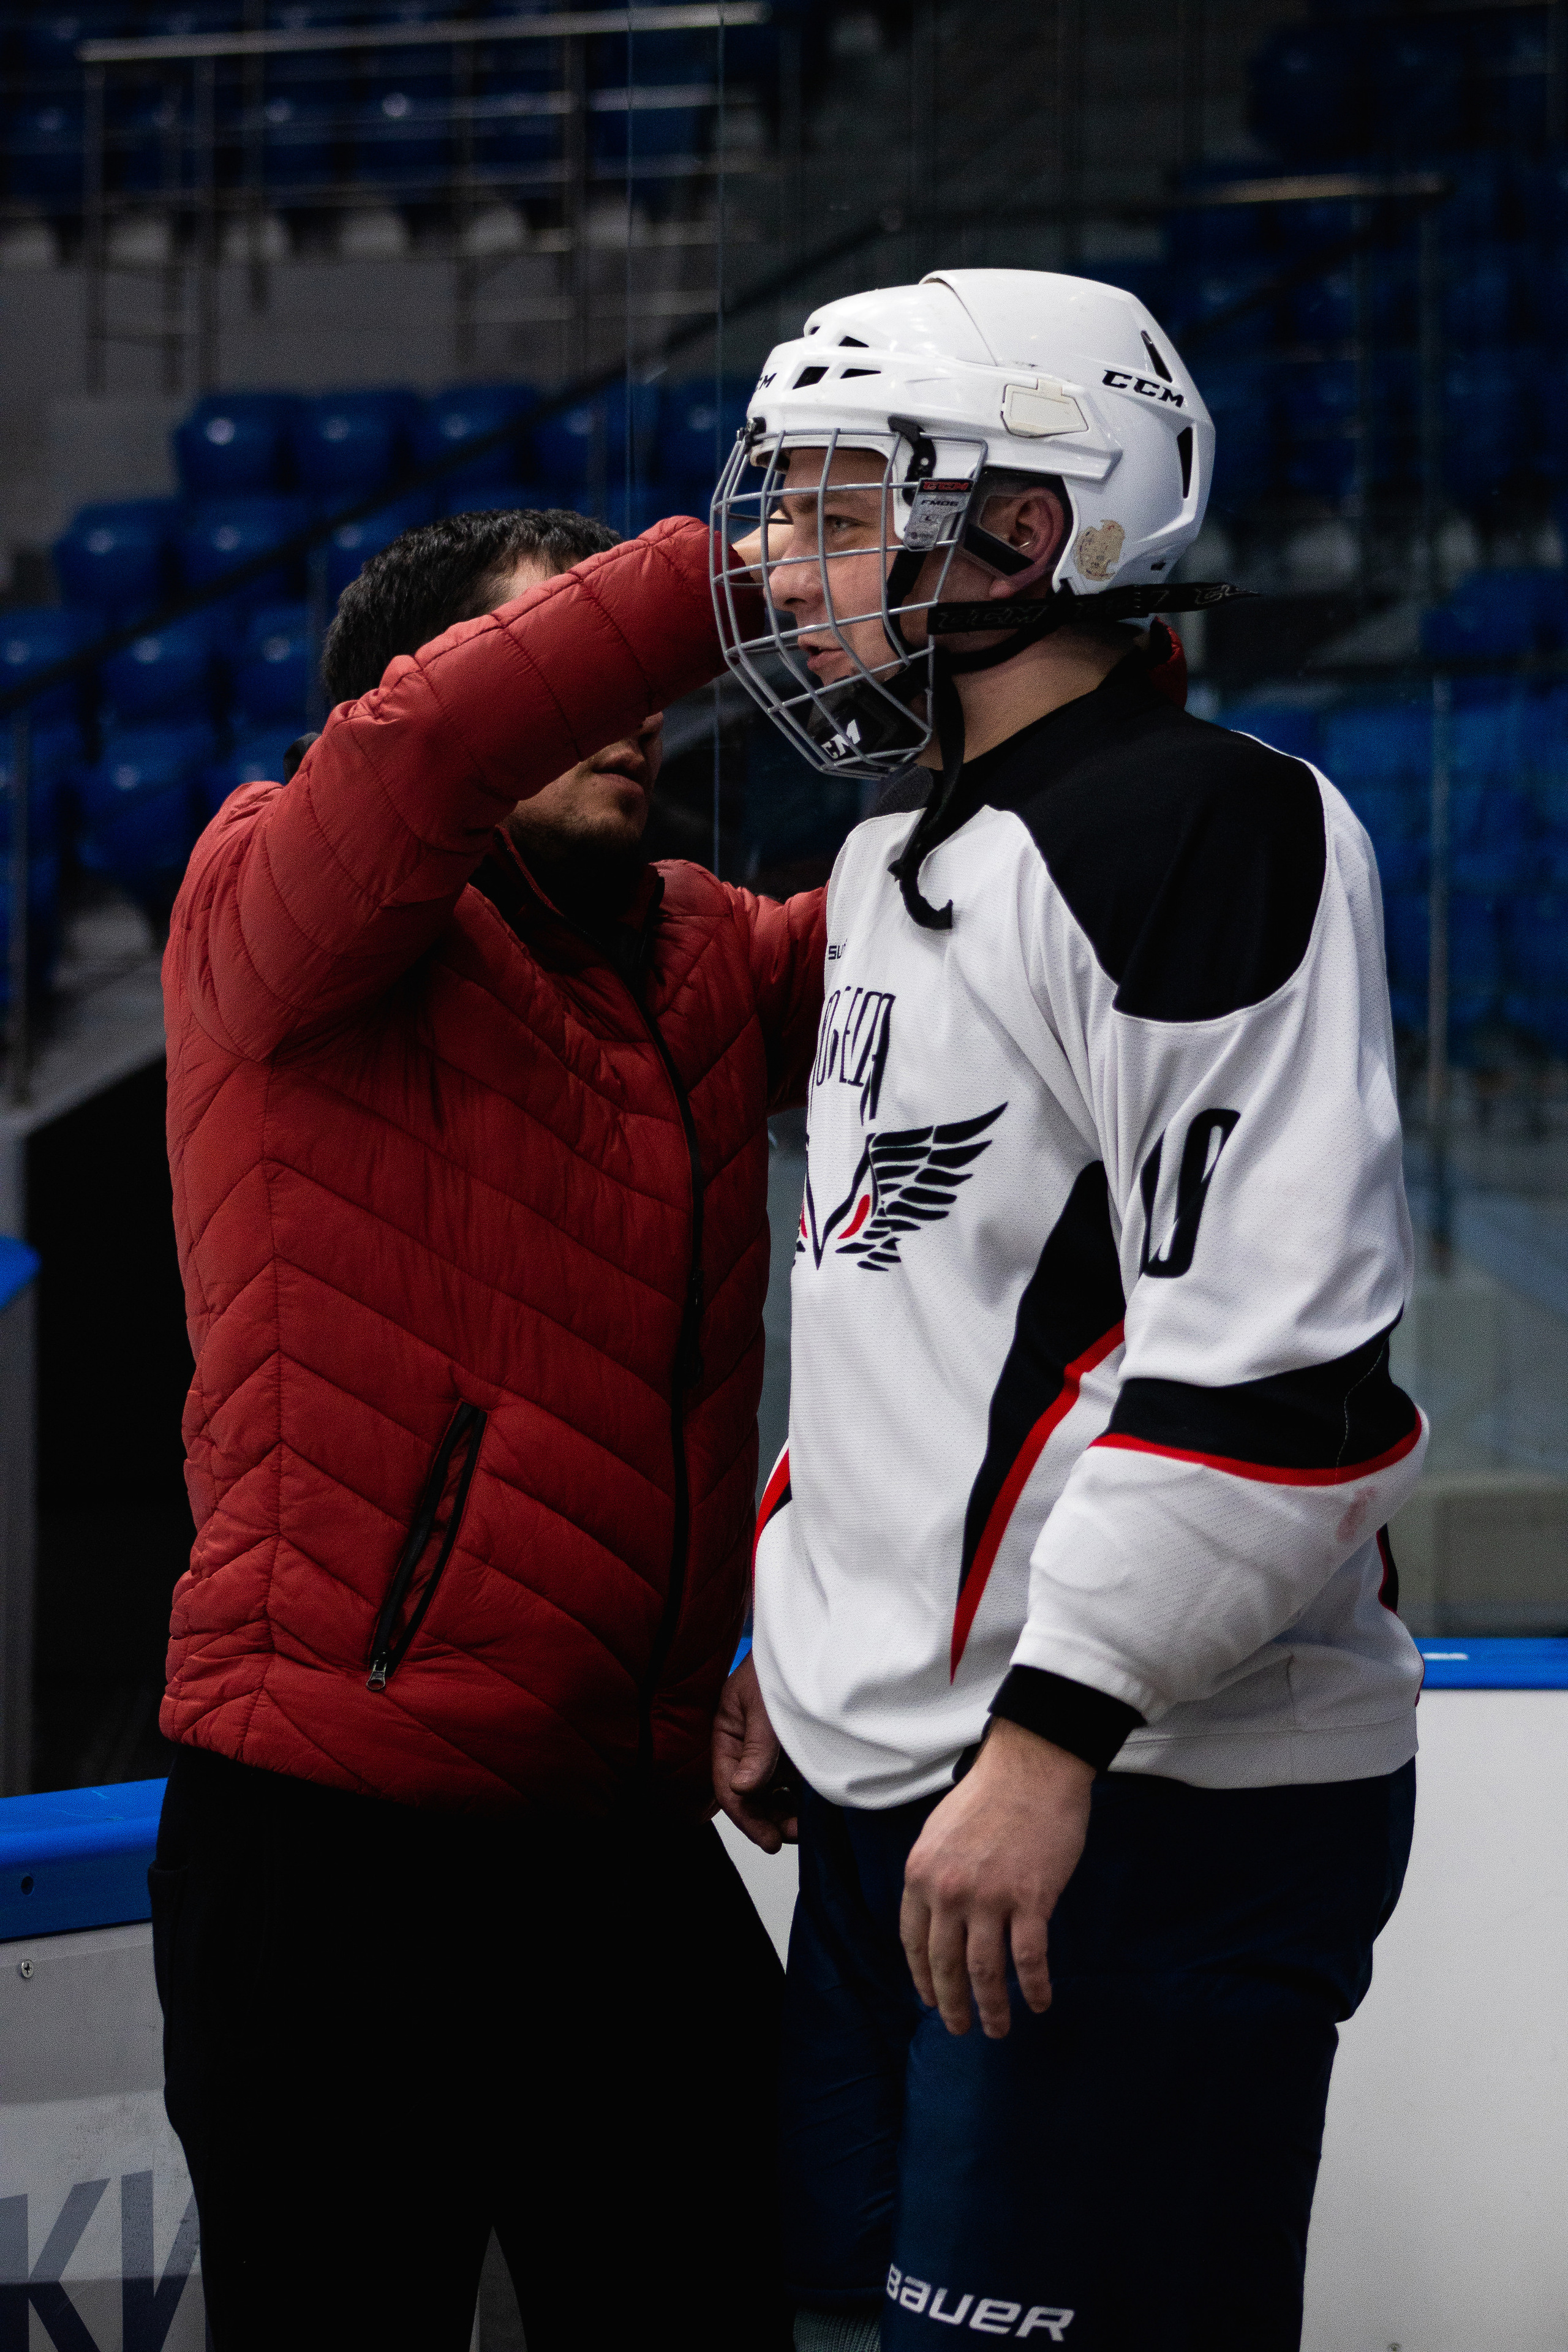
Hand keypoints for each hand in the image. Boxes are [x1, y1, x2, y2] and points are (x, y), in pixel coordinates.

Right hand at [712, 1650, 798, 1852]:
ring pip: (772, 1794)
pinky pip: (792, 1783)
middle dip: (767, 1820)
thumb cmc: (778, 1667)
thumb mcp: (764, 1707)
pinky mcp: (793, 1750)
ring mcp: (770, 1749)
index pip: (729, 1786)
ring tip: (805, 1828)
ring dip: (784, 1814)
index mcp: (727, 1733)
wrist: (811, 1640)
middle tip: (791, 1837)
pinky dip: (799, 1799)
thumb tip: (742, 1790)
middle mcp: (746, 1746)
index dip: (747, 1817)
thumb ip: (757, 1749)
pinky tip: (813, 1810)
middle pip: (750, 1796)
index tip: (770, 1840)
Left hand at [900, 1718, 1092, 2039]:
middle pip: (946, 1964)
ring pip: (986, 1971)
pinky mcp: (1031, 1899)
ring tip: (997, 2029)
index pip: (914, 1940)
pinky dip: (1035, 1987)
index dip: (921, 1976)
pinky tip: (1040, 2002)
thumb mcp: (939, 1832)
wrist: (1032, 1766)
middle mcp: (949, 1891)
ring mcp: (990, 1898)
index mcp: (921, 1873)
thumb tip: (938, 1913)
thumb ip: (934, 1874)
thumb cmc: (989, 1793)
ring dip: (991, 2007)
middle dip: (952, 2003)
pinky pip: (1030, 1958)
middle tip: (959, 2028)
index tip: (930, 2000)